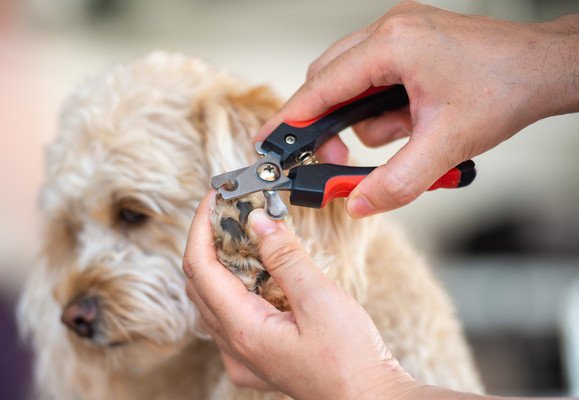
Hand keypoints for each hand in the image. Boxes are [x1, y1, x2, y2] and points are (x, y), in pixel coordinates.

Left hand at [182, 194, 417, 399]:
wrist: (368, 398)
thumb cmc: (350, 360)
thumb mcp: (320, 299)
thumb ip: (285, 257)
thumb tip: (258, 221)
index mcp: (243, 329)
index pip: (200, 267)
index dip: (202, 227)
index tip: (213, 198)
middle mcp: (235, 345)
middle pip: (201, 282)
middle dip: (210, 240)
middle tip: (232, 211)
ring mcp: (243, 356)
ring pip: (214, 299)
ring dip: (224, 263)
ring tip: (248, 235)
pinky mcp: (258, 358)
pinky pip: (231, 317)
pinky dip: (238, 287)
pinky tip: (262, 274)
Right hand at [257, 1, 578, 217]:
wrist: (545, 69)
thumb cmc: (504, 90)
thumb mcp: (446, 146)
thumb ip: (396, 182)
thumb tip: (357, 203)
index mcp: (393, 45)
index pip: (322, 86)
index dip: (290, 117)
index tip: (267, 140)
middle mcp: (390, 30)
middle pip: (329, 81)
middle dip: (334, 126)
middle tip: (341, 159)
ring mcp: (399, 33)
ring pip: (352, 84)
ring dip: (370, 119)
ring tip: (409, 131)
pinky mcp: (408, 43)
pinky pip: (374, 80)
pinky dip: (385, 108)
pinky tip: (414, 118)